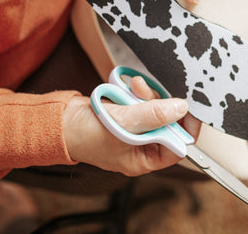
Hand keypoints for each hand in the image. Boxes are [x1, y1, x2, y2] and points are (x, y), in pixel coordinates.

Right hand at [62, 77, 200, 175]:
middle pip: (167, 124)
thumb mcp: (123, 124)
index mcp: (143, 160)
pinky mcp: (127, 115)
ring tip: (133, 88)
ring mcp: (134, 130)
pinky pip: (141, 103)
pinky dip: (137, 93)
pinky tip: (129, 88)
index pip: (176, 146)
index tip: (189, 107)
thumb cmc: (83, 134)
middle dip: (160, 105)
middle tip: (147, 93)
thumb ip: (152, 115)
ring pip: (155, 110)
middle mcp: (141, 147)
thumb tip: (180, 109)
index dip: (184, 127)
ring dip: (147, 96)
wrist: (58, 121)